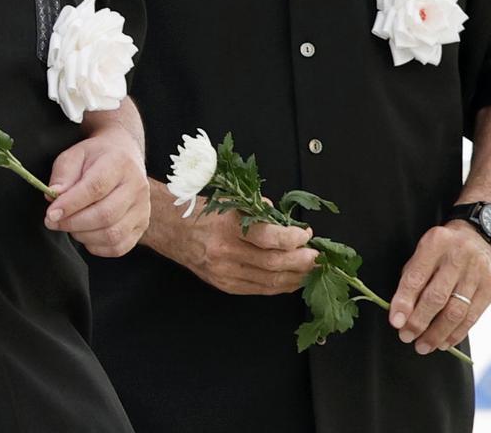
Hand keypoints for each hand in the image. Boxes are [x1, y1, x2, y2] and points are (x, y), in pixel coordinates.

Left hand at [44, 123, 149, 256]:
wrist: (124, 154)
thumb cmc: (96, 157)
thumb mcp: (75, 155)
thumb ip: (63, 174)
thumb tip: (54, 196)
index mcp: (120, 163)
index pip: (96, 188)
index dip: (71, 205)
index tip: (50, 214)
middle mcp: (137, 186)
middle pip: (105, 215)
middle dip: (73, 223)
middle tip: (53, 222)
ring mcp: (143, 207)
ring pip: (112, 234)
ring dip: (83, 236)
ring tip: (71, 225)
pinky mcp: (142, 224)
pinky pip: (118, 247)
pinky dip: (97, 247)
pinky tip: (86, 234)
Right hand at [152, 186, 317, 294]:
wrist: (174, 231)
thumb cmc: (204, 212)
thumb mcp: (232, 201)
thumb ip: (259, 210)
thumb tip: (284, 221)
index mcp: (228, 227)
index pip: (269, 238)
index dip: (293, 239)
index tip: (306, 234)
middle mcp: (226, 253)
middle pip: (274, 264)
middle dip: (301, 261)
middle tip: (316, 256)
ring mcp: (226, 273)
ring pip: (270, 282)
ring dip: (295, 277)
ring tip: (310, 269)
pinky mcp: (226, 286)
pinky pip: (259, 290)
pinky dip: (280, 286)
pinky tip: (292, 280)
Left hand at [388, 221, 490, 353]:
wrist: (480, 236)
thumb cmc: (444, 247)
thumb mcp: (426, 249)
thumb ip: (414, 275)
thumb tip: (401, 311)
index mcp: (436, 242)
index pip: (417, 276)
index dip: (404, 301)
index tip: (396, 321)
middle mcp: (458, 256)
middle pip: (437, 297)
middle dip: (419, 321)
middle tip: (407, 337)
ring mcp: (477, 273)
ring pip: (456, 311)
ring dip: (437, 333)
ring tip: (423, 345)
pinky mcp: (490, 288)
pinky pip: (472, 317)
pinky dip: (456, 334)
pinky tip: (444, 342)